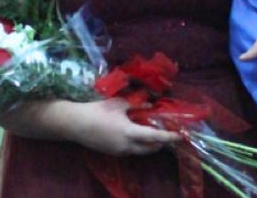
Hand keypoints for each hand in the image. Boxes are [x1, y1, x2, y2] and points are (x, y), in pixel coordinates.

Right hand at [65, 98, 180, 155]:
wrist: (76, 124)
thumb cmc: (98, 111)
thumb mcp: (119, 104)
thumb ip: (137, 105)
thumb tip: (150, 105)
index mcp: (130, 133)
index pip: (155, 137)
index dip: (170, 136)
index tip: (181, 136)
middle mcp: (127, 146)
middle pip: (150, 148)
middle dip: (161, 143)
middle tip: (167, 133)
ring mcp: (119, 152)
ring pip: (140, 151)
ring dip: (149, 144)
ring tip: (153, 132)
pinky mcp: (112, 153)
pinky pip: (131, 151)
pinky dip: (138, 145)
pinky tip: (136, 134)